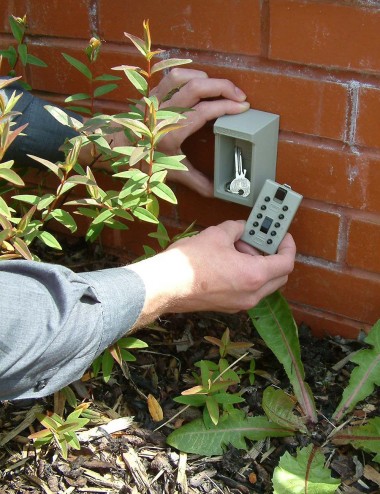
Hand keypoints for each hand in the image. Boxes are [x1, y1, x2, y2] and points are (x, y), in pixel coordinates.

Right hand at [127, 221, 295, 326]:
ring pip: (263, 284)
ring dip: (259, 265)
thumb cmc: (189, 263)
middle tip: (260, 239)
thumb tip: (242, 227)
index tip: (282, 235)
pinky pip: (248, 290)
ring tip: (238, 247)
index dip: (287, 245)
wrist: (165, 286)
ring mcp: (239, 303)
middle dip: (273, 255)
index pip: (286, 262)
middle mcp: (251, 294)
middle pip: (279, 276)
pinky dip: (247, 275)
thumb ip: (237, 228)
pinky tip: (229, 260)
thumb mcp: (217, 234)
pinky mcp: (227, 306)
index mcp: (254, 276)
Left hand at [152, 68, 249, 195]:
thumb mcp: (171, 173)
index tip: (243, 107)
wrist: (114, 151)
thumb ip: (195, 181)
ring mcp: (156, 101)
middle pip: (197, 87)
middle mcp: (163, 113)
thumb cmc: (142, 162)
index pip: (204, 112)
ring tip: (220, 87)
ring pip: (183, 77)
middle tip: (240, 95)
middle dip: (223, 87)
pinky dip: (189, 75)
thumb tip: (215, 192)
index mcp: (171, 132)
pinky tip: (200, 81)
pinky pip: (171, 77)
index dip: (226, 107)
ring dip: (206, 78)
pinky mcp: (151, 94)